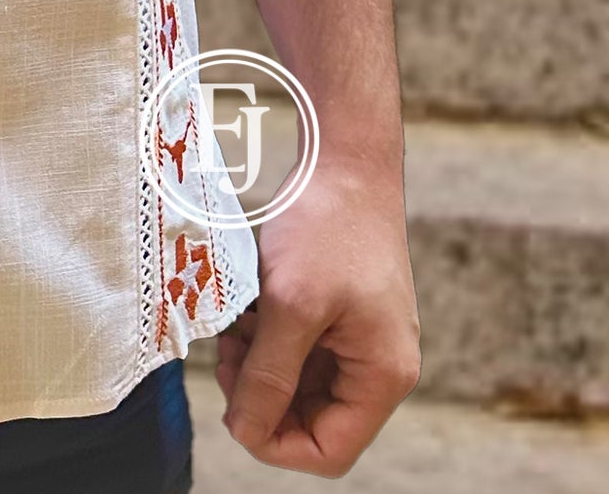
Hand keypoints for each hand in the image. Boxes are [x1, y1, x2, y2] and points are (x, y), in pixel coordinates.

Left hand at [214, 162, 421, 475]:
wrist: (343, 157)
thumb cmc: (326, 226)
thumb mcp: (291, 305)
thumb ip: (269, 374)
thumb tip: (246, 430)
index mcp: (382, 375)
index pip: (329, 450)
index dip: (274, 441)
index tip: (231, 406)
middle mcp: (377, 365)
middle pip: (312, 420)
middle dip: (261, 397)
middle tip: (226, 357)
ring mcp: (358, 337)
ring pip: (299, 383)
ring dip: (259, 367)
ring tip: (232, 331)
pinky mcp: (338, 311)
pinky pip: (298, 348)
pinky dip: (266, 339)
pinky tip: (245, 311)